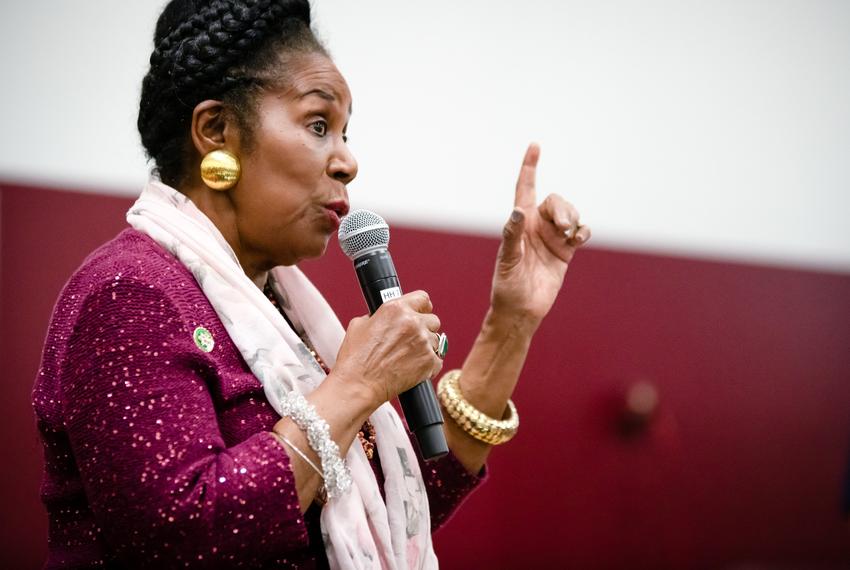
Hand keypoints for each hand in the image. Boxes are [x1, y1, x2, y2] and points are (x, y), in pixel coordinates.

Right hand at [332, 291, 443, 407]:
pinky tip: (414, 367)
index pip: (423, 298)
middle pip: (433, 320)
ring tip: (410, 356)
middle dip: (424, 328)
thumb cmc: (356, 358)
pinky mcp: (429, 362)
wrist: (358, 385)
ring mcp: (423, 342)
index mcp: (396, 309)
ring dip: (427, 346)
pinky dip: (429, 364)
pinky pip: (438, 359)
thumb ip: (379, 316)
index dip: (421, 307)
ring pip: (437, 340)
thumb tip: (387, 318)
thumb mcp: (360, 325)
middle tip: (412, 339)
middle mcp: (413, 322)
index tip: (420, 313)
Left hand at [490, 143, 590, 322]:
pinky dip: (583, 230)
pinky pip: (580, 230)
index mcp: (519, 224)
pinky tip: (578, 239)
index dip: (529, 167)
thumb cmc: (507, 286)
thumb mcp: (507, 261)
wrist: (522, 310)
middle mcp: (536, 226)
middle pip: (556, 201)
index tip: (535, 146)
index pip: (524, 189)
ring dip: (573, 218)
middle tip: (564, 227)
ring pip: (570, 213)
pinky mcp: (565, 251)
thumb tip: (518, 213)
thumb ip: (512, 237)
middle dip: (563, 209)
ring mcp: (552, 238)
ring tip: (569, 235)